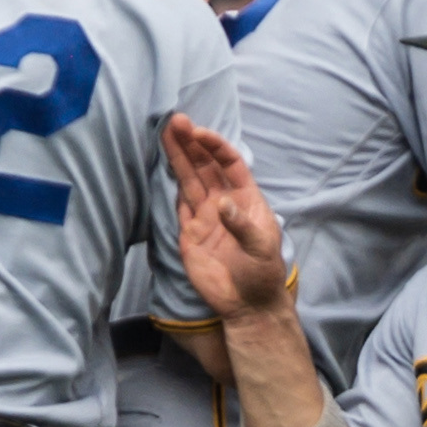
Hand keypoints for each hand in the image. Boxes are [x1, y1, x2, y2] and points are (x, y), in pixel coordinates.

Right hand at [162, 115, 293, 321]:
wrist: (246, 306)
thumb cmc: (262, 275)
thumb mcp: (261, 249)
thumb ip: (243, 226)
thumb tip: (222, 203)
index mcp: (246, 199)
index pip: (230, 164)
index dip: (215, 147)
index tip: (199, 133)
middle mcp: (223, 202)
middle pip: (205, 166)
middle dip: (191, 143)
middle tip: (175, 121)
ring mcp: (204, 217)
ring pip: (189, 180)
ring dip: (178, 157)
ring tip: (165, 132)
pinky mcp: (189, 233)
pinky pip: (178, 204)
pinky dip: (171, 185)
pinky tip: (164, 165)